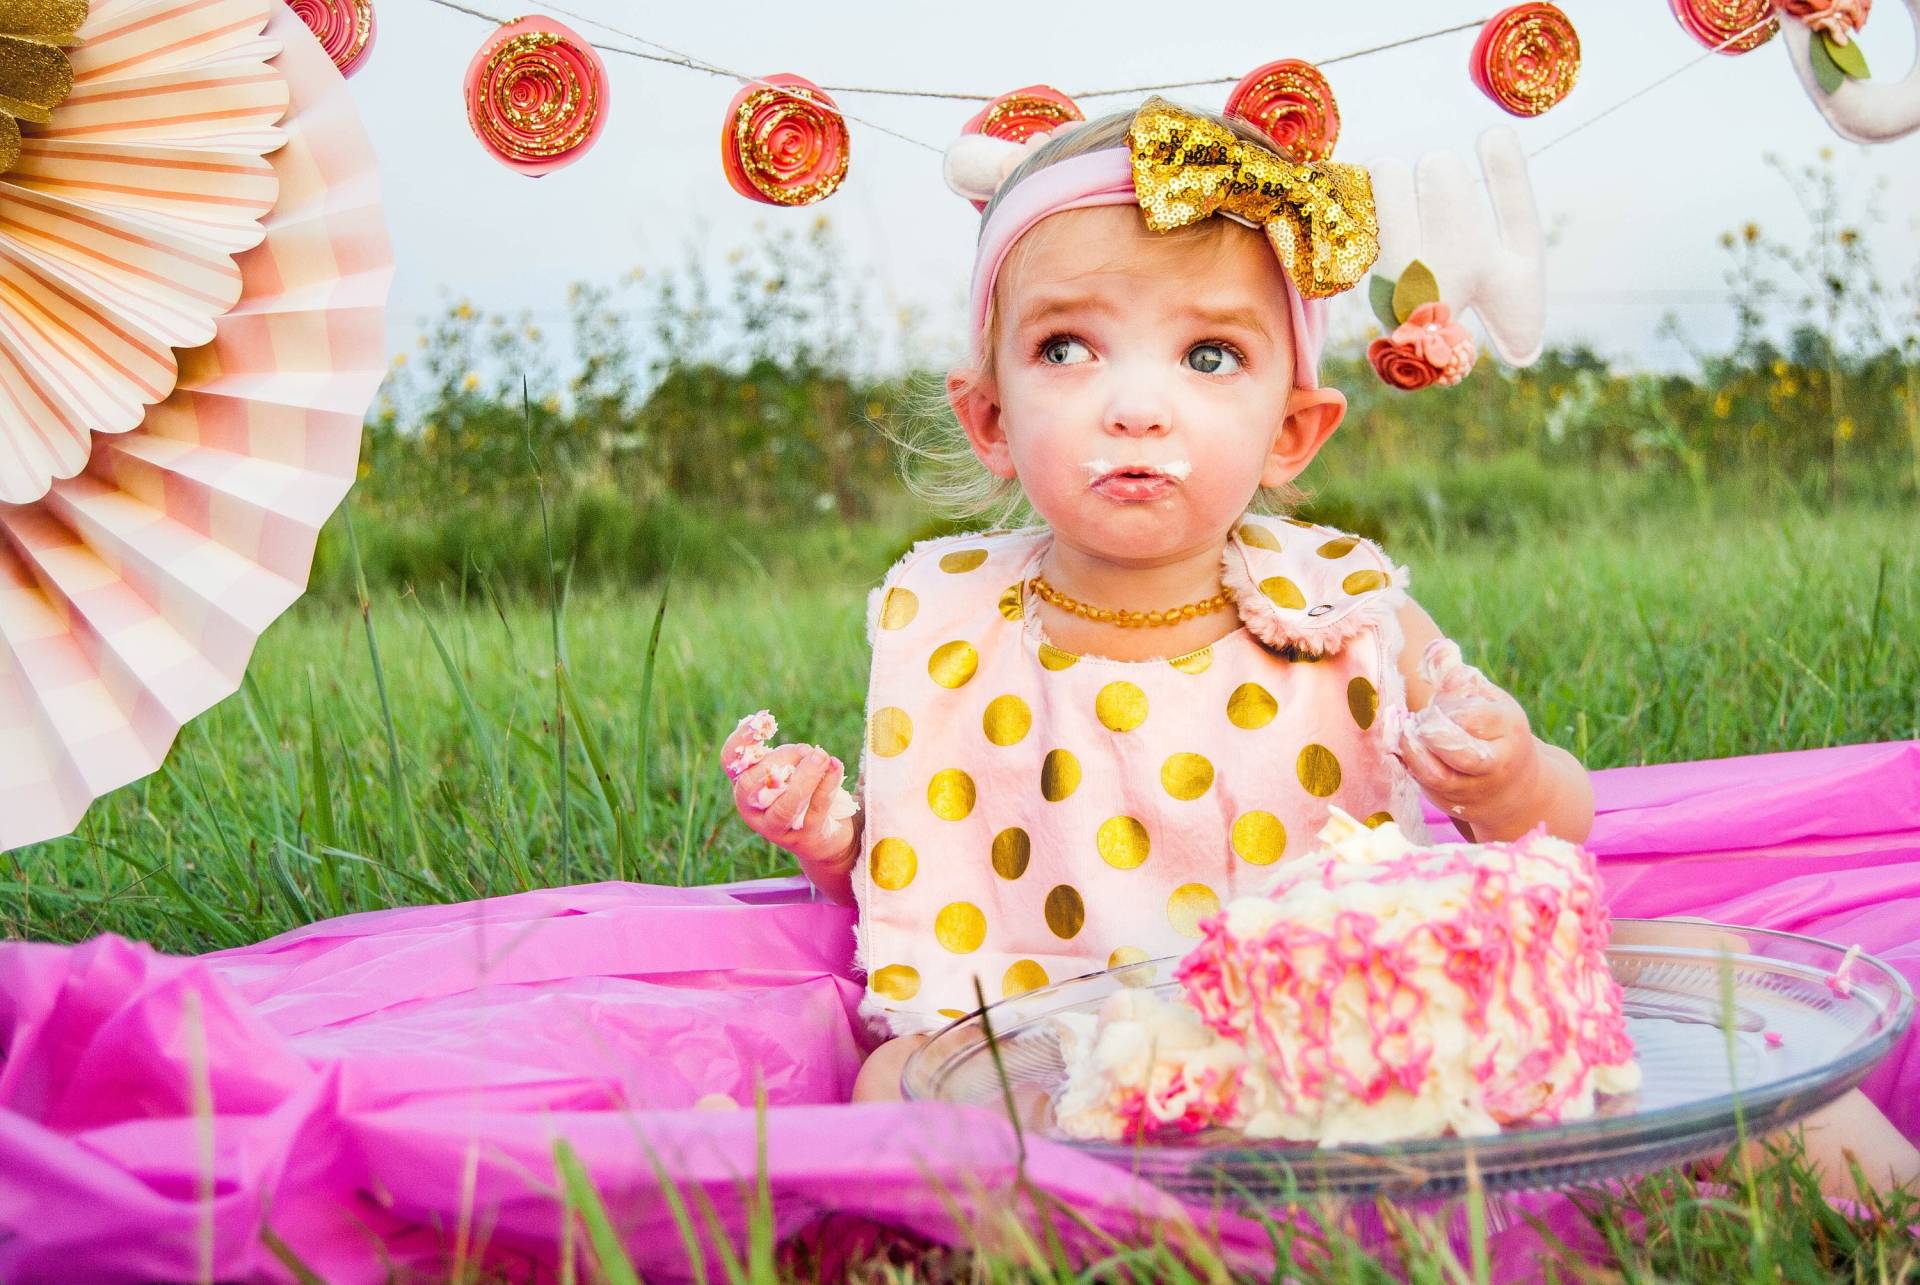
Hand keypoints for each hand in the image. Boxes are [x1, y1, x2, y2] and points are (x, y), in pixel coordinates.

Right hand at [720, 725, 858, 877]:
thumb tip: (805, 751)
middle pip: (750, 785)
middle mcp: (752, 811)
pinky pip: (815, 810)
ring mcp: (776, 829)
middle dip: (778, 761)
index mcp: (743, 788)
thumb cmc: (799, 796)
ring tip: (822, 756)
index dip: (741, 739)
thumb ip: (788, 759)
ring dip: (805, 777)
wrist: (821, 839)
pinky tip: (836, 766)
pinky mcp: (804, 838)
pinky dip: (827, 785)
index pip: (729, 761)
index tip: (762, 719)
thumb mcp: (787, 774)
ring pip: (784, 806)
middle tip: (805, 749)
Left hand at [1392, 639, 1541, 831]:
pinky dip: (1405, 761)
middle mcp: (1494, 762)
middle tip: (1417, 720)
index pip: (1471, 716)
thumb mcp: (1488, 699)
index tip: (1438, 704)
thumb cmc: (1495, 731)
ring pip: (1435, 774)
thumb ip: (1458, 677)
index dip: (1447, 709)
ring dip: (1412, 749)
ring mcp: (1471, 787)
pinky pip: (1421, 783)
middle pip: (1459, 752)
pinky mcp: (1448, 801)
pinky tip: (1398, 742)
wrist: (1515, 788)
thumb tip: (1436, 648)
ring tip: (1403, 728)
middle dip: (1431, 733)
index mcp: (1508, 728)